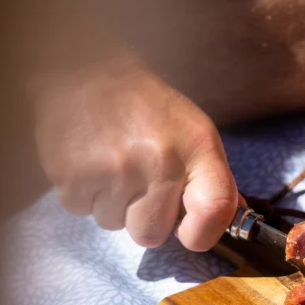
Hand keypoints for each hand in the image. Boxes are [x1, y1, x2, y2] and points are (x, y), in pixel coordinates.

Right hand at [32, 55, 238, 249]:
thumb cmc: (146, 107)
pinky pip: (81, 211)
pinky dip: (83, 193)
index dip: (203, 233)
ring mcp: (114, 169)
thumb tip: (231, 218)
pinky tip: (89, 161)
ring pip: (113, 224)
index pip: (215, 210)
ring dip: (111, 203)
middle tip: (137, 182)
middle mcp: (159, 160)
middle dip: (143, 218)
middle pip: (152, 234)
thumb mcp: (193, 130)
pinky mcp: (73, 174)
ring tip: (110, 163)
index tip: (190, 231)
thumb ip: (212, 177)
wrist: (86, 70)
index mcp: (197, 147)